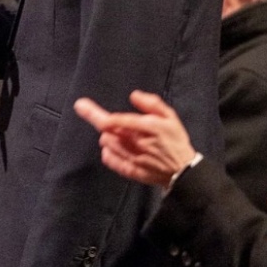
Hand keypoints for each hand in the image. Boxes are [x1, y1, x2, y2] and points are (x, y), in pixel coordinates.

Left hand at [73, 90, 195, 186]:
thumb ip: (152, 104)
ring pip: (108, 144)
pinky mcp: (132, 171)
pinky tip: (109, 149)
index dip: (99, 114)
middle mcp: (139, 144)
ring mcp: (135, 158)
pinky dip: (107, 153)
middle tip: (82, 107)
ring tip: (112, 133)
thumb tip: (134, 95)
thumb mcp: (170, 117)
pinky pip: (112, 161)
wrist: (184, 171)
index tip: (82, 105)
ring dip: (106, 136)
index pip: (119, 121)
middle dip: (96, 119)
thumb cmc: (175, 140)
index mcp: (149, 128)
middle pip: (108, 131)